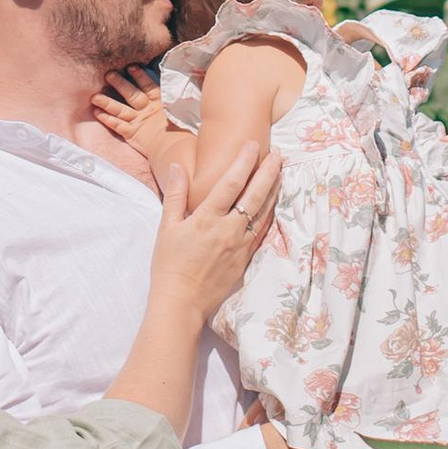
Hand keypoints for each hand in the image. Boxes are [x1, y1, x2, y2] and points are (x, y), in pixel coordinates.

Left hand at [91, 64, 175, 181]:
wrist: (178, 149)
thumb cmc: (185, 132)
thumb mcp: (186, 113)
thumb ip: (183, 102)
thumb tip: (196, 89)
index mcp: (161, 103)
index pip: (149, 86)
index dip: (140, 76)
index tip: (131, 66)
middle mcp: (148, 110)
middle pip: (131, 94)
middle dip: (119, 84)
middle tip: (108, 74)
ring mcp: (139, 122)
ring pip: (120, 109)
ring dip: (107, 102)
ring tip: (94, 96)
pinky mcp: (132, 134)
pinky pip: (117, 125)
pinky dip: (107, 119)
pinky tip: (97, 113)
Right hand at [144, 143, 281, 327]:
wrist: (181, 303)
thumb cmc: (169, 265)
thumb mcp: (166, 228)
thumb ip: (176, 196)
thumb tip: (177, 167)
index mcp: (207, 219)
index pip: (231, 183)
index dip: (244, 162)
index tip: (252, 145)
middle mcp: (228, 230)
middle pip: (255, 195)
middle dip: (268, 172)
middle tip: (278, 153)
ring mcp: (240, 246)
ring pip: (263, 213)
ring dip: (273, 190)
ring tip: (281, 173)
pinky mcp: (245, 259)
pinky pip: (261, 232)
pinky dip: (269, 215)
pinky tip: (273, 205)